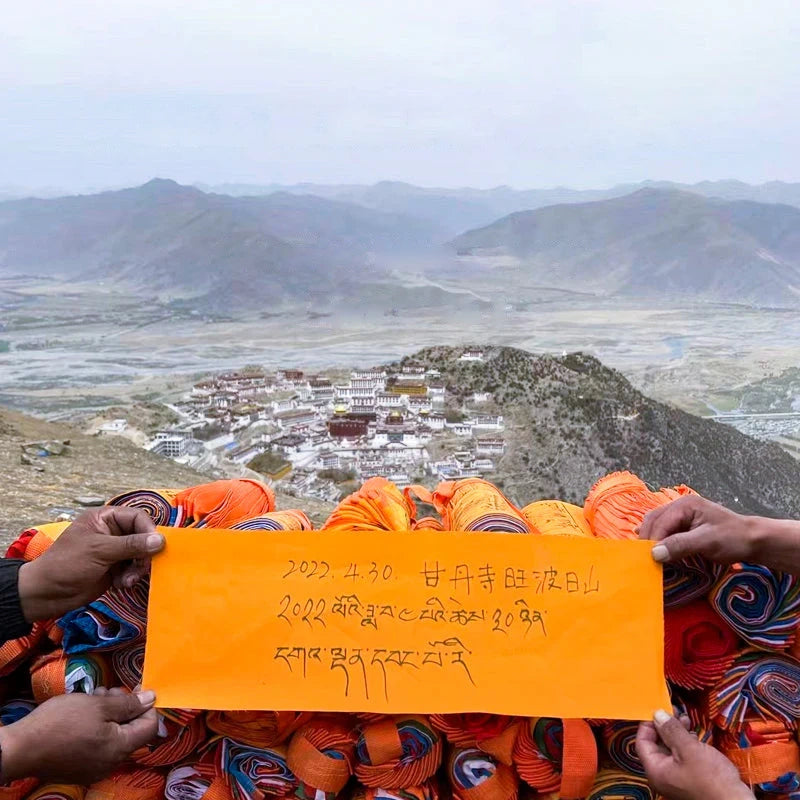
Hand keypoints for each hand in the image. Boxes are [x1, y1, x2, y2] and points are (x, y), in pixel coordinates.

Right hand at [0, 688, 156, 782]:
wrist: (21, 748)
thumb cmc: (62, 723)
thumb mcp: (98, 705)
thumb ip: (128, 704)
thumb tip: (152, 699)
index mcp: (120, 748)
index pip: (150, 726)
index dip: (147, 705)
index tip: (136, 688)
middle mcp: (111, 763)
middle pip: (131, 731)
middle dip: (124, 707)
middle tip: (108, 691)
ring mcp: (94, 768)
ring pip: (114, 735)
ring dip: (109, 714)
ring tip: (94, 698)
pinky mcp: (79, 768)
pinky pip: (98, 745)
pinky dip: (97, 728)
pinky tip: (83, 714)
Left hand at [17, 507, 164, 621]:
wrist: (46, 595)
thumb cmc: (67, 564)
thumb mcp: (100, 551)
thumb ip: (131, 545)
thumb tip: (161, 540)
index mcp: (105, 519)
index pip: (137, 518)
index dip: (148, 530)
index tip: (155, 546)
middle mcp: (112, 532)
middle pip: (142, 537)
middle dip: (143, 554)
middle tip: (140, 568)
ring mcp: (114, 551)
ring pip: (140, 555)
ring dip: (137, 569)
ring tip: (127, 580)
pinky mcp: (114, 568)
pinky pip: (133, 569)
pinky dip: (131, 577)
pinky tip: (121, 584)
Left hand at [636, 711, 753, 799]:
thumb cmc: (711, 779)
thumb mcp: (689, 749)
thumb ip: (671, 730)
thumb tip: (657, 714)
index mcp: (656, 771)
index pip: (642, 742)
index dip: (649, 724)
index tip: (659, 710)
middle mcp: (663, 775)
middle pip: (656, 744)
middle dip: (665, 726)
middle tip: (675, 712)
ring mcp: (677, 778)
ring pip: (671, 749)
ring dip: (677, 732)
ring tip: (686, 720)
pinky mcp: (691, 778)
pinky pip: (682, 756)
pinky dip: (686, 743)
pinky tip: (694, 735)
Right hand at [638, 495, 757, 564]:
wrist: (754, 540)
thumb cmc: (733, 539)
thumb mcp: (706, 542)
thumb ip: (679, 545)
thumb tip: (654, 554)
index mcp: (685, 505)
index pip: (660, 522)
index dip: (652, 540)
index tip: (648, 559)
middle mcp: (680, 506)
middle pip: (654, 520)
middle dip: (647, 538)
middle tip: (642, 558)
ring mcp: (682, 514)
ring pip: (657, 524)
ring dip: (650, 538)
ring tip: (644, 554)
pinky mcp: (685, 524)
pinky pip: (665, 529)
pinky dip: (657, 537)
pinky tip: (649, 546)